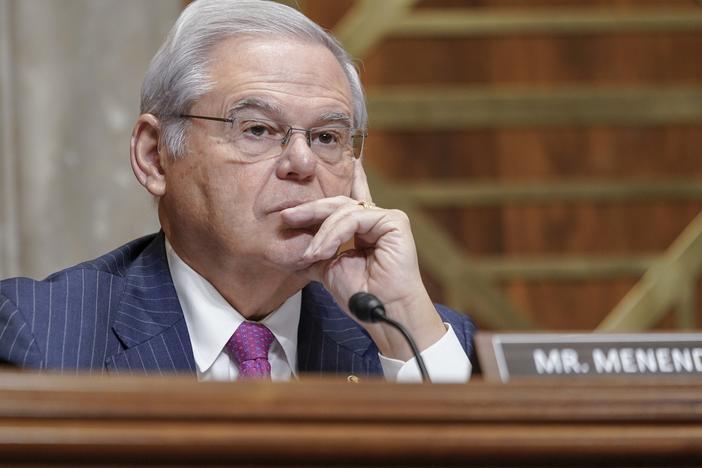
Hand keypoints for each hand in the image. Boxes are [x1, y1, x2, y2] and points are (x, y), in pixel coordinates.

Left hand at [280, 160, 444, 359]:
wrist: (381, 312)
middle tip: (287, 217)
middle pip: (338, 204)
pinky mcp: (393, 221)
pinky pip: (354, 218)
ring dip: (322, 233)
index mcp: (364, 229)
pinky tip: (323, 251)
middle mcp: (376, 220)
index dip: (326, 194)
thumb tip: (294, 246)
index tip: (308, 187)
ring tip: (310, 254)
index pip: (344, 204)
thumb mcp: (329, 268)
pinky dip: (335, 234)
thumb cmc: (360, 294)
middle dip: (311, 210)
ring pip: (344, 211)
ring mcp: (386, 219)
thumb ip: (318, 251)